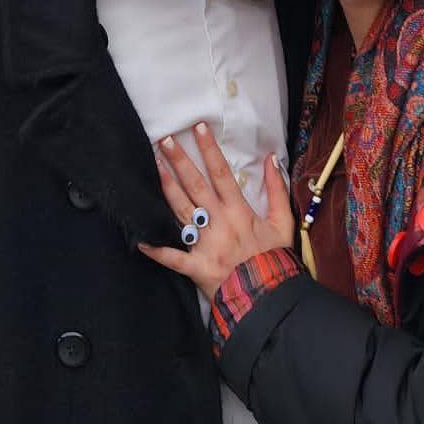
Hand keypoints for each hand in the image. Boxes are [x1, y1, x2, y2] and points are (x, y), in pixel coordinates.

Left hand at [138, 121, 296, 296]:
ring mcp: (205, 244)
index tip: (197, 128)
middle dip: (179, 161)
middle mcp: (218, 222)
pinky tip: (139, 240)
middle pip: (195, 186)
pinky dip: (156, 250)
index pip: (220, 173)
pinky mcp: (196, 266)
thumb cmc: (275, 259)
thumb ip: (277, 190)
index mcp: (238, 211)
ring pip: (181, 211)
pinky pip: (172, 258)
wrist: (269, 295)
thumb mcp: (284, 222)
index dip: (209, 149)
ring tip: (153, 167)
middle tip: (164, 140)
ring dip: (166, 188)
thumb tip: (271, 159)